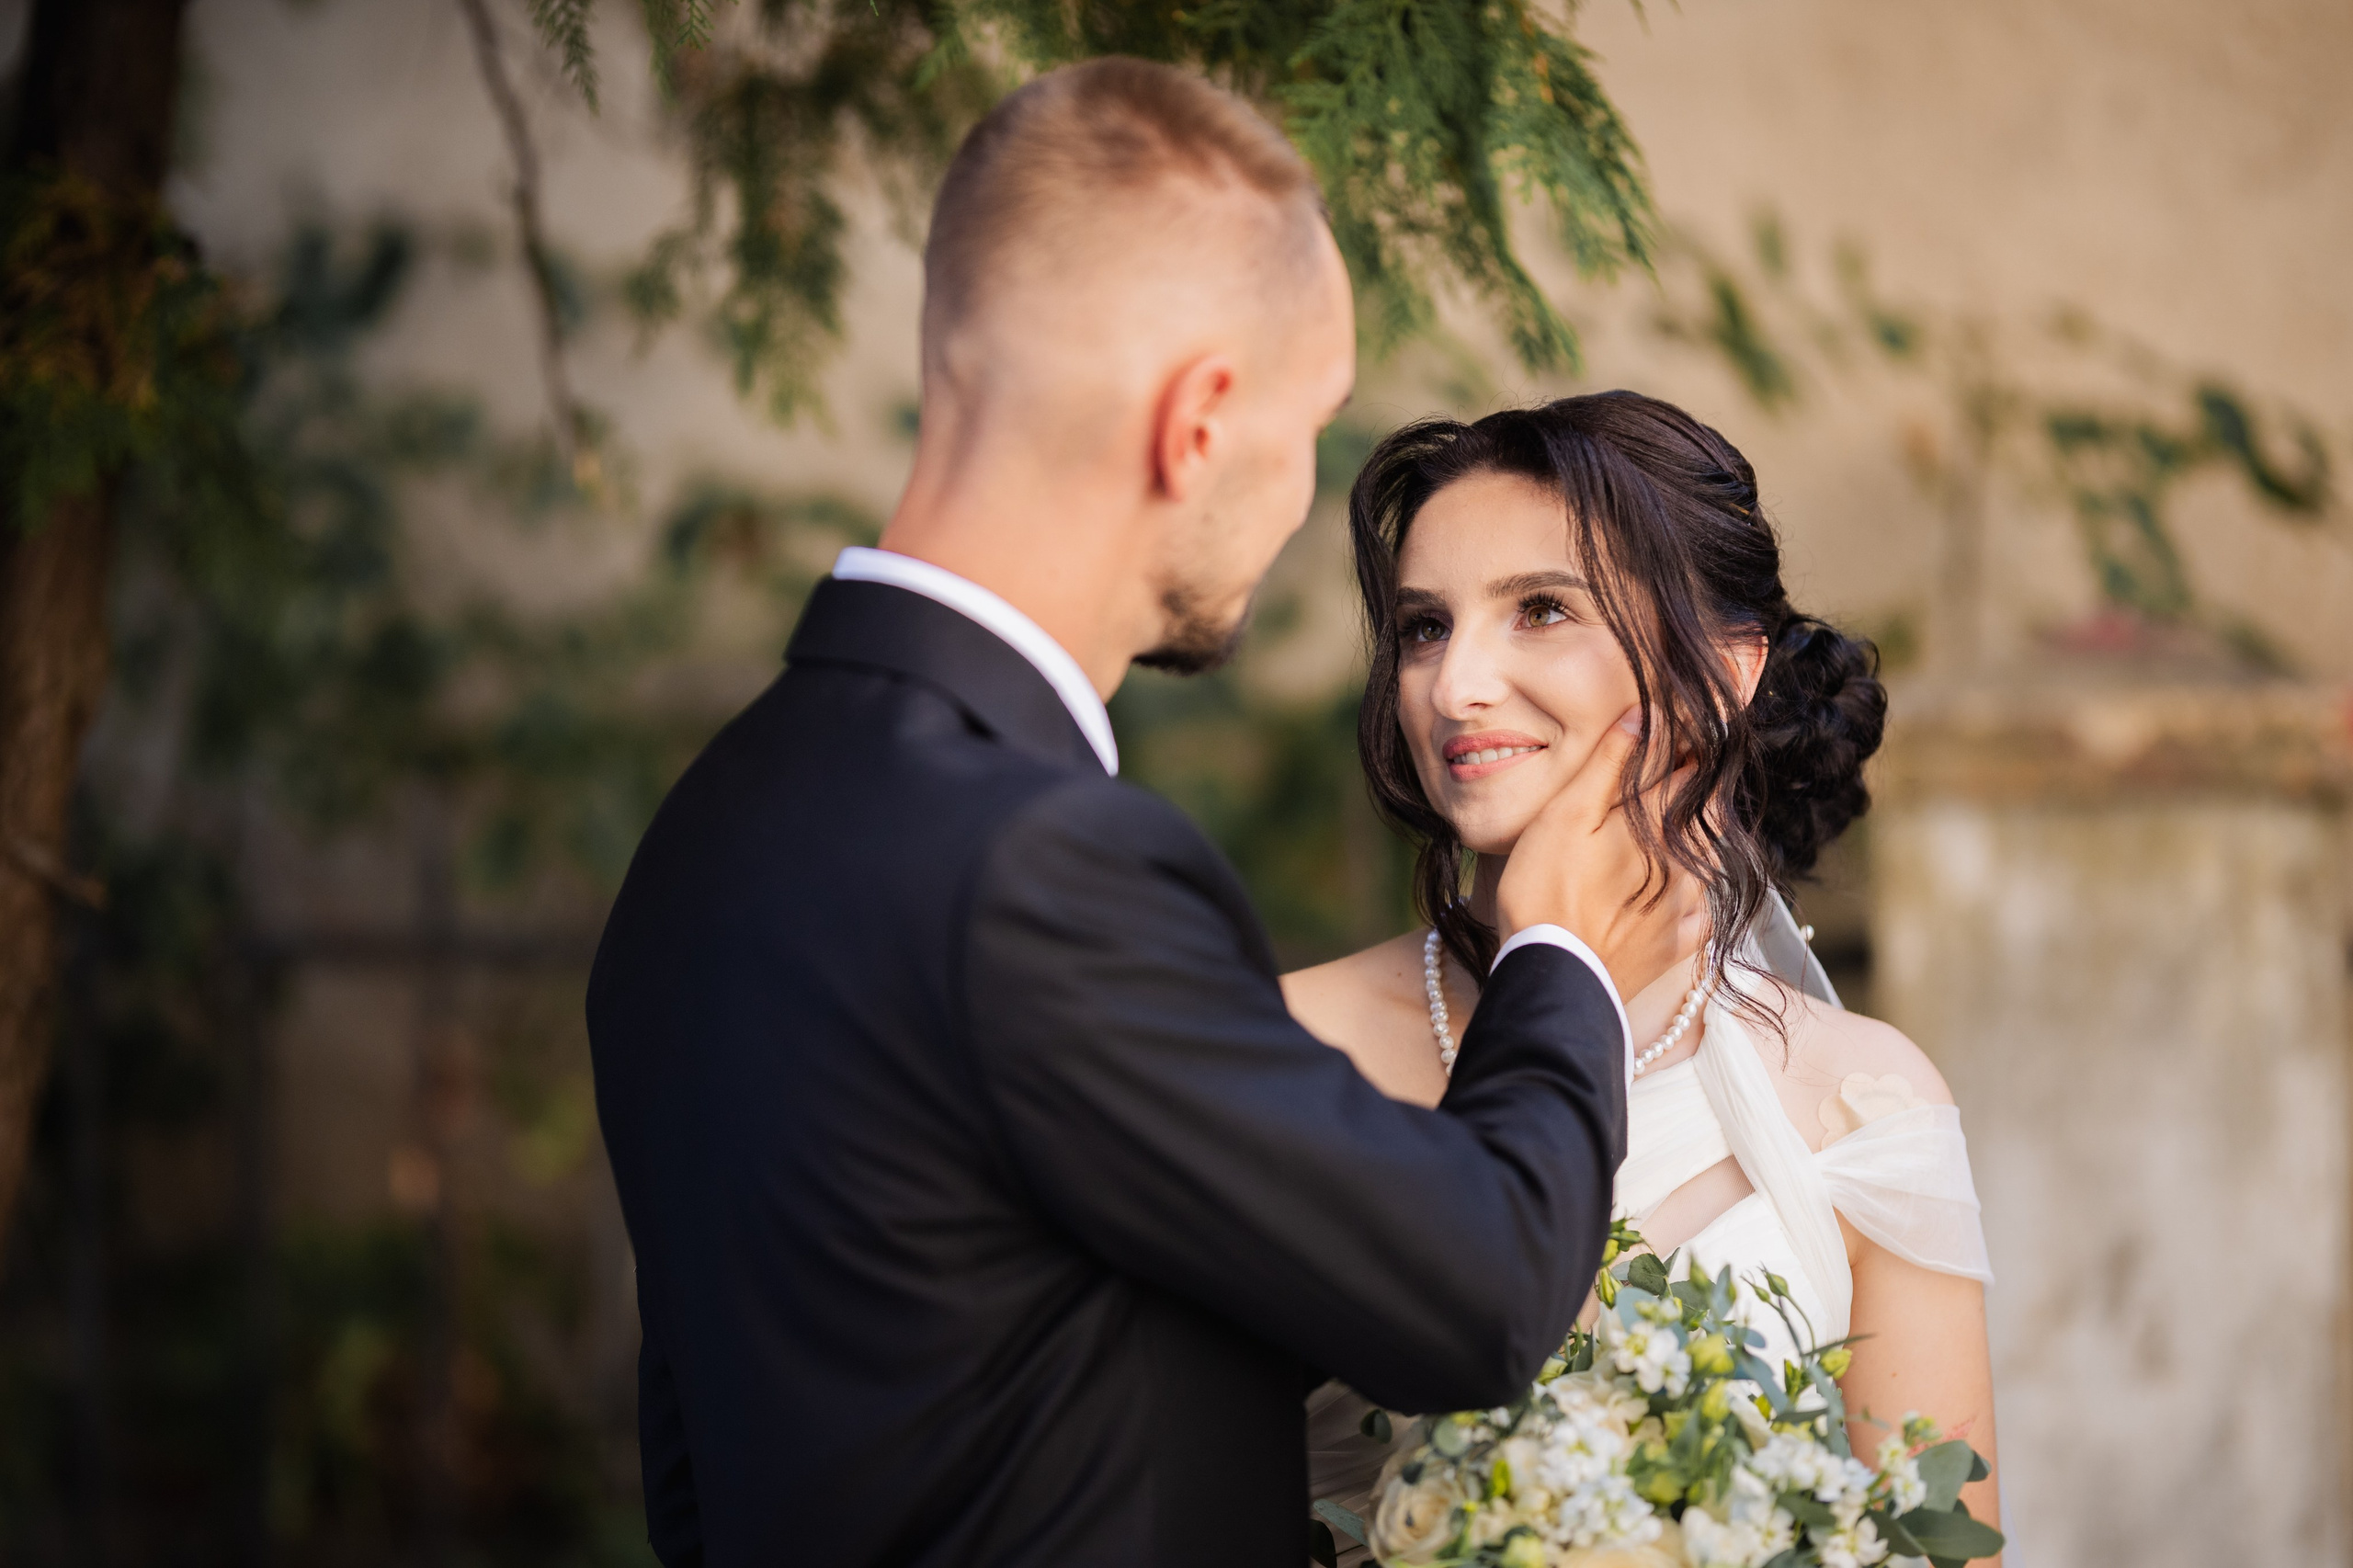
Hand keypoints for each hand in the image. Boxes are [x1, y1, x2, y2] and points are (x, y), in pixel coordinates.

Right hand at [1493, 705, 1690, 999]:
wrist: (1554, 982)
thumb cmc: (1546, 893)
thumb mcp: (1565, 816)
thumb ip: (1608, 765)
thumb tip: (1644, 715)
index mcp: (1660, 826)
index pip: (1690, 768)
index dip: (1685, 744)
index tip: (1676, 730)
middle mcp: (1686, 863)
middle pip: (1706, 811)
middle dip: (1693, 787)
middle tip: (1672, 771)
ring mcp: (1685, 908)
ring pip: (1707, 858)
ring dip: (1695, 835)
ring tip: (1667, 826)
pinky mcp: (1676, 946)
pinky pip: (1700, 909)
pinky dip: (1693, 892)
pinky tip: (1677, 890)